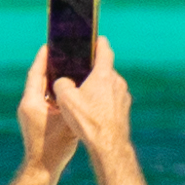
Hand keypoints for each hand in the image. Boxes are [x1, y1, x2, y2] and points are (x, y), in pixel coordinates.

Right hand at [27, 37, 136, 158]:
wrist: (109, 146)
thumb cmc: (87, 121)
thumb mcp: (65, 99)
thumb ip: (61, 84)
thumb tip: (63, 82)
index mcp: (104, 75)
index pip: (104, 50)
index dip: (99, 42)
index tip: (95, 38)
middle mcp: (117, 83)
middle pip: (104, 71)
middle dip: (92, 72)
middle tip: (78, 76)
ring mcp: (123, 97)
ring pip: (108, 87)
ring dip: (97, 89)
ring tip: (82, 100)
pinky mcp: (124, 110)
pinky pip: (112, 100)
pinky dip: (103, 102)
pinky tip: (92, 113)